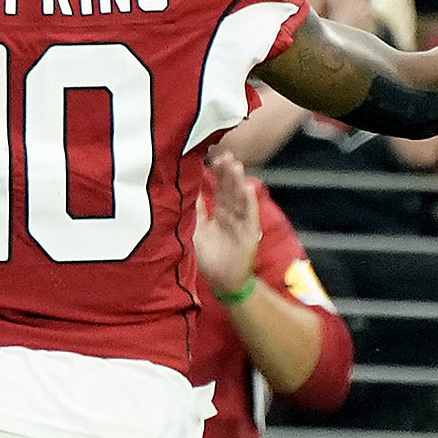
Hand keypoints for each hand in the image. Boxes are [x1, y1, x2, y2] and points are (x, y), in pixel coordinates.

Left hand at [194, 152, 262, 294]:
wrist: (223, 282)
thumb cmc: (209, 259)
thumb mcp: (196, 231)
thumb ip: (196, 211)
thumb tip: (188, 190)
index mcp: (219, 214)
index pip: (219, 189)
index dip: (218, 174)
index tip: (214, 157)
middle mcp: (232, 216)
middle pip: (230, 190)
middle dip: (228, 173)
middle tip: (225, 155)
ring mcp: (241, 223)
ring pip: (240, 198)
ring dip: (238, 182)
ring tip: (235, 164)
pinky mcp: (249, 234)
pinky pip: (249, 215)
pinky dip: (249, 201)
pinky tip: (247, 187)